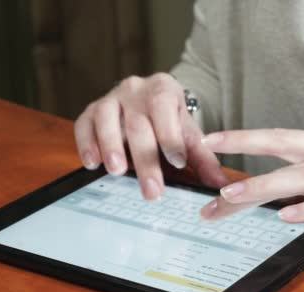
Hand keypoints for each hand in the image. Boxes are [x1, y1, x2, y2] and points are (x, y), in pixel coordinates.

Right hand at [74, 73, 227, 199]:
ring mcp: (111, 98)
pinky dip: (86, 143)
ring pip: (106, 118)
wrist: (151, 101)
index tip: (178, 162)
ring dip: (110, 145)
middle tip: (151, 190)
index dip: (170, 136)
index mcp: (164, 90)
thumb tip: (220, 185)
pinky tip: (92, 164)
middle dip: (145, 159)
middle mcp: (135, 89)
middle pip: (138, 123)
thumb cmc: (169, 121)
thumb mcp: (188, 134)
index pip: (165, 109)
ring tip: (117, 171)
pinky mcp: (91, 110)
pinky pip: (83, 124)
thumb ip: (203, 158)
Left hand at [200, 129, 303, 235]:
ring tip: (234, 197)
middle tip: (208, 172)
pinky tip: (287, 216)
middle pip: (282, 152)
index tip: (211, 139)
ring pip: (302, 178)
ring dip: (265, 187)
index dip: (244, 137)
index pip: (279, 137)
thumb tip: (276, 186)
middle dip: (242, 157)